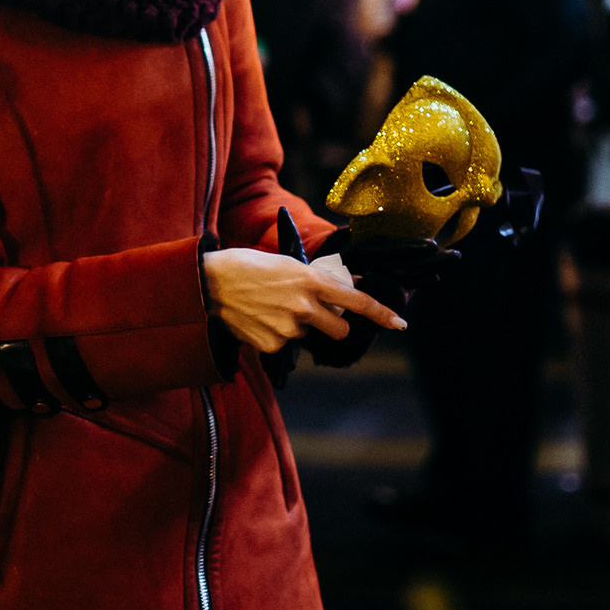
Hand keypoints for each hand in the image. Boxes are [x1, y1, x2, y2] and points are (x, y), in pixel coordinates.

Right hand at [202, 247, 405, 352]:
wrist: (211, 284)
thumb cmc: (249, 266)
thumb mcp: (288, 263)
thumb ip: (316, 280)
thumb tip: (342, 291)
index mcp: (311, 280)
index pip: (356, 301)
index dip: (381, 314)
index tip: (399, 323)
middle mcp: (305, 306)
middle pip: (340, 330)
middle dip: (334, 326)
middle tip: (313, 313)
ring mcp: (289, 328)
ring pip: (308, 336)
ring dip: (297, 326)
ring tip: (272, 308)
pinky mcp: (273, 345)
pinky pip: (286, 345)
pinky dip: (276, 336)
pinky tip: (260, 319)